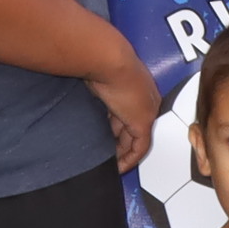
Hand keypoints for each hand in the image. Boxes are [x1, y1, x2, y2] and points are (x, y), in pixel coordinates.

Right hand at [89, 54, 156, 170]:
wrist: (108, 58)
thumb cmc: (100, 60)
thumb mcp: (96, 77)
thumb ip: (95, 90)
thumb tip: (81, 93)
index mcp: (136, 85)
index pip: (128, 112)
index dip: (116, 127)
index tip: (105, 137)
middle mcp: (145, 98)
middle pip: (131, 127)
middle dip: (117, 143)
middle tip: (105, 155)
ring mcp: (146, 110)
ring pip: (135, 139)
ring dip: (121, 152)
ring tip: (108, 163)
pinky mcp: (143, 122)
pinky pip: (140, 147)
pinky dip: (130, 159)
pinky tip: (119, 168)